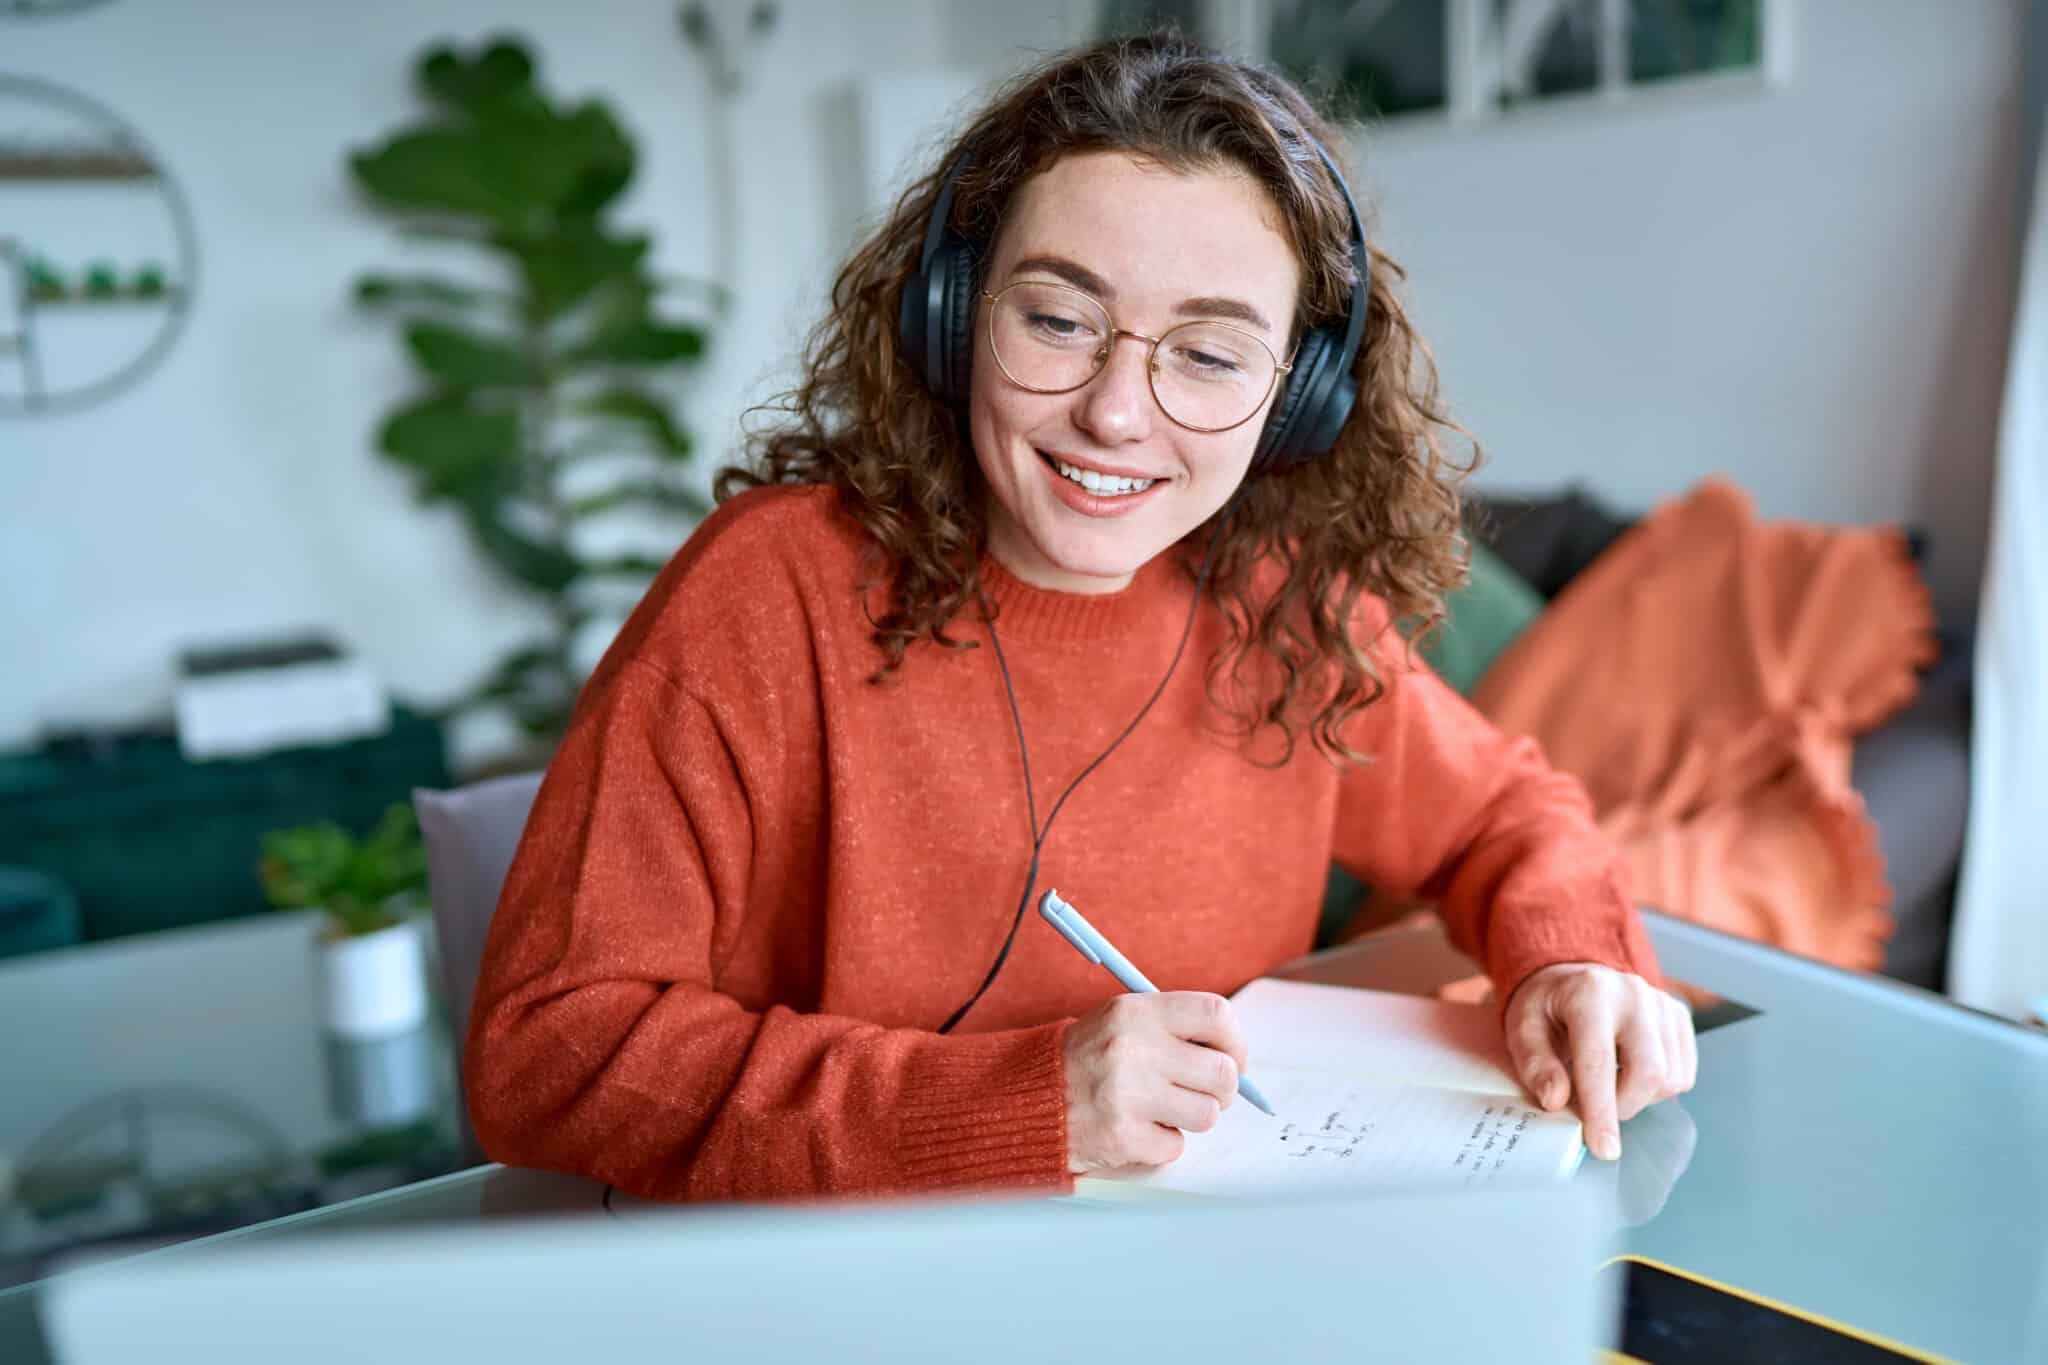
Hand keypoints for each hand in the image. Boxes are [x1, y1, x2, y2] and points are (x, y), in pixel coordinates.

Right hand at [1062, 992, 1246, 1174]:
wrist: (1030, 1100)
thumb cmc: (1088, 1059)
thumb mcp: (1122, 1021)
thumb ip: (1174, 1029)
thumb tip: (1236, 1059)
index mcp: (1136, 1012)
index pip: (1215, 1015)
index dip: (1235, 1041)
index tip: (1233, 1057)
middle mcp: (1133, 1049)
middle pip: (1222, 1073)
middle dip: (1224, 1090)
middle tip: (1205, 1093)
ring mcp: (1127, 1096)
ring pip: (1207, 1115)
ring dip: (1192, 1118)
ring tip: (1164, 1110)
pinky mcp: (1123, 1137)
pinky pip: (1175, 1147)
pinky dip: (1162, 1144)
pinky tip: (1138, 1129)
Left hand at [1503, 963, 1696, 1161]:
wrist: (1575, 978)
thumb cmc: (1547, 1007)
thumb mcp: (1522, 1028)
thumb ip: (1536, 1065)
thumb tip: (1555, 1101)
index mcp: (1590, 993)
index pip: (1599, 1062)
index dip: (1601, 1110)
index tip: (1603, 1148)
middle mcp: (1634, 994)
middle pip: (1648, 1073)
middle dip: (1622, 1107)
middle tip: (1595, 1110)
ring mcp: (1662, 1003)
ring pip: (1670, 1078)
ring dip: (1639, 1098)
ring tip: (1609, 1083)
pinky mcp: (1679, 1016)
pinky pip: (1683, 1073)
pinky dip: (1658, 1088)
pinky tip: (1629, 1071)